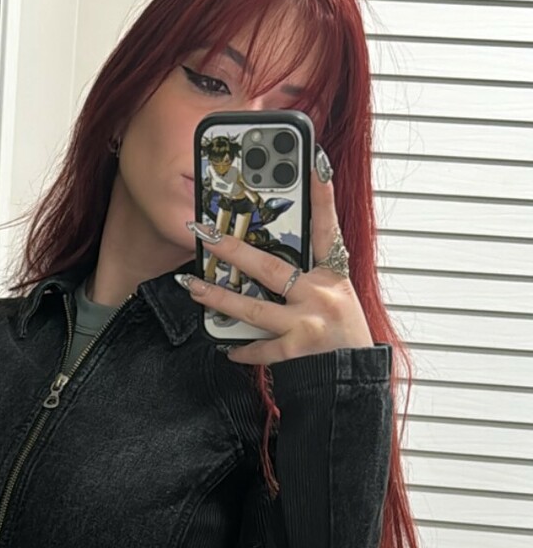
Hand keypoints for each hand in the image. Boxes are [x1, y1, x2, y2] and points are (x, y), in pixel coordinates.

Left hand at [182, 160, 373, 364]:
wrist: (354, 383)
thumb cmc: (345, 341)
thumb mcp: (339, 301)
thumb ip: (312, 280)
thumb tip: (274, 265)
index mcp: (334, 278)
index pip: (328, 229)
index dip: (322, 196)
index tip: (314, 164)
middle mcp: (321, 296)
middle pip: (270, 267)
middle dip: (234, 249)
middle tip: (206, 234)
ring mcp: (307, 324)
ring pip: (252, 308)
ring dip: (219, 297)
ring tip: (194, 286)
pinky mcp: (296, 352)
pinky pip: (259, 348)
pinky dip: (242, 350)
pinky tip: (226, 348)